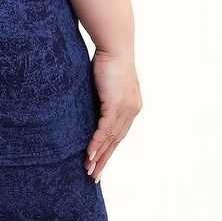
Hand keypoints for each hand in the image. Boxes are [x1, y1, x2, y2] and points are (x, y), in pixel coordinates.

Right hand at [86, 46, 141, 181]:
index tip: (99, 162)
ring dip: (99, 155)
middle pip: (116, 141)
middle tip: (94, 175)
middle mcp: (131, 111)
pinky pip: (105, 129)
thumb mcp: (106, 82)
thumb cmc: (108, 59)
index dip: (108, 149)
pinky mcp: (116, 105)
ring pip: (111, 139)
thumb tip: (92, 104)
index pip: (119, 133)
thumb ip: (102, 97)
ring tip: (89, 169)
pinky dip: (97, 142)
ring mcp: (125, 109)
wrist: (115, 45)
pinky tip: (90, 153)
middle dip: (104, 159)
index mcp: (131, 107)